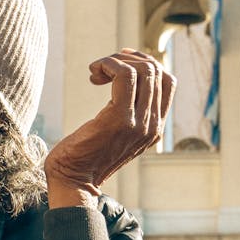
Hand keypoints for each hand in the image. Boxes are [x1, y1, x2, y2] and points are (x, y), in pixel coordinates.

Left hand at [45, 49, 174, 208]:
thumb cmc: (84, 155)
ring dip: (116, 60)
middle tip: (103, 67)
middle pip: (156, 71)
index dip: (144, 63)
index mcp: (154, 128)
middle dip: (128, 58)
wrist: (73, 181)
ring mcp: (140, 123)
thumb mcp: (113, 133)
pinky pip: (125, 76)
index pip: (167, 81)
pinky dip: (109, 65)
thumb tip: (122, 77)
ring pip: (143, 70)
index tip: (117, 63)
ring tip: (96, 71)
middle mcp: (153, 125)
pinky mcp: (121, 119)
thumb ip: (125, 112)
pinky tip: (93, 74)